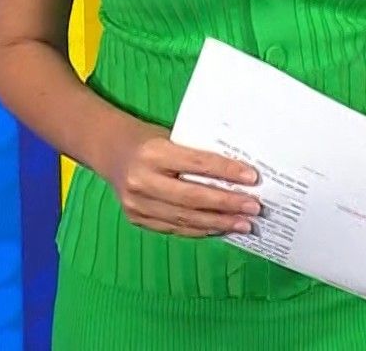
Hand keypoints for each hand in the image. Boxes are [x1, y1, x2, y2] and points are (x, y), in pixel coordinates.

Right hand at [101, 122, 261, 237]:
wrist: (111, 151)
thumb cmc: (149, 140)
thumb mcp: (171, 137)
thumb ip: (196, 154)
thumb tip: (238, 173)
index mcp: (153, 152)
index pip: (197, 164)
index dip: (227, 172)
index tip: (252, 178)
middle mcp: (141, 179)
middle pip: (193, 197)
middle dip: (227, 204)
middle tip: (254, 208)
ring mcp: (136, 203)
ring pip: (185, 218)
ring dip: (218, 223)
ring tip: (243, 224)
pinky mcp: (136, 218)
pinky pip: (174, 228)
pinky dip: (200, 230)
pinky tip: (219, 228)